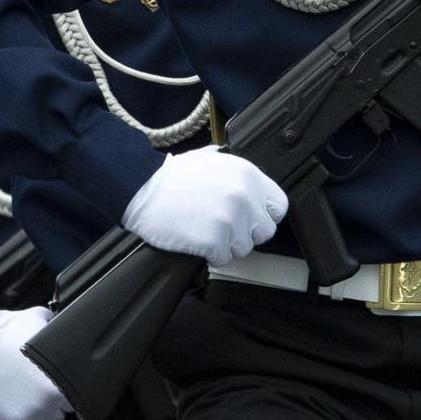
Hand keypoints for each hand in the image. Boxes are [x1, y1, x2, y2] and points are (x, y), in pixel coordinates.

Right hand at [0, 305, 71, 419]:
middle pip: (68, 405)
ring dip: (47, 410)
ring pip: (54, 419)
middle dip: (59, 395)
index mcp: (61, 371)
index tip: (62, 378)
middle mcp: (51, 395)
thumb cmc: (3, 332)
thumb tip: (66, 326)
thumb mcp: (38, 319)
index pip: (80, 387)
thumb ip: (56, 326)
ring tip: (34, 395)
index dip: (71, 382)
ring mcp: (35, 410)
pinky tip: (27, 409)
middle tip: (44, 383)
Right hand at [122, 148, 287, 265]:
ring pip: (244, 248)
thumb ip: (236, 172)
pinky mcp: (214, 241)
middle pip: (264, 231)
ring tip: (205, 228)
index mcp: (247, 175)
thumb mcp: (210, 160)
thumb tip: (249, 181)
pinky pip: (223, 259)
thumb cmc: (172, 176)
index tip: (252, 218)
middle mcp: (244, 197)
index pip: (279, 206)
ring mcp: (230, 220)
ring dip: (227, 244)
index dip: (264, 215)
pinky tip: (196, 238)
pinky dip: (210, 254)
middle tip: (224, 226)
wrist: (141, 189)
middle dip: (246, 232)